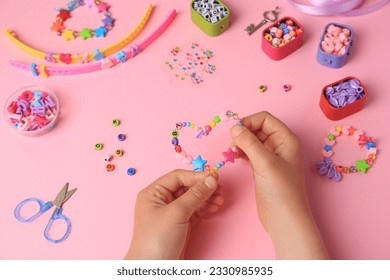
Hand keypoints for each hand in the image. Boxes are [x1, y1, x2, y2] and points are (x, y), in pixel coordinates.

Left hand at [124, 169, 222, 259]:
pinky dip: (205, 208)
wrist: (153, 270)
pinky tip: (215, 207)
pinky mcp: (180, 224)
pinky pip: (194, 211)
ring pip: (192, 199)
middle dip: (203, 187)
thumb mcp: (177, 213)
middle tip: (220, 188)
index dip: (196, 176)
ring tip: (220, 199)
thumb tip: (211, 180)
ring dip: (207, 198)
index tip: (214, 177)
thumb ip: (195, 194)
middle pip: (186, 187)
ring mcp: (171, 213)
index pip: (177, 177)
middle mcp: (161, 201)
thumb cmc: (157, 239)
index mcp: (153, 193)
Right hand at [230, 111, 327, 258]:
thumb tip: (234, 128)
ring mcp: (270, 157)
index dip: (248, 122)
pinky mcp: (262, 167)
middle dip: (243, 132)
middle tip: (232, 145)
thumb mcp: (265, 163)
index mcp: (285, 139)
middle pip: (257, 127)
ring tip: (233, 152)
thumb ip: (249, 143)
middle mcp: (279, 145)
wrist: (284, 219)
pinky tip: (236, 157)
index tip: (235, 133)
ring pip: (252, 140)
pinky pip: (249, 152)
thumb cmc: (281, 191)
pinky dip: (241, 152)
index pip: (264, 119)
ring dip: (240, 142)